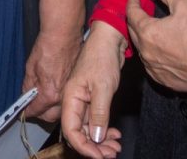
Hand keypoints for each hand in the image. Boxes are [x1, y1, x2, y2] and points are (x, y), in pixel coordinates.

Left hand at [22, 28, 80, 121]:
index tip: (23, 110)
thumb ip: (28, 86)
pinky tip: (53, 89)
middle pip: (49, 116)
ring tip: (42, 98)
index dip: (27, 111)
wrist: (64, 33)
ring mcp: (71, 90)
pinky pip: (66, 98)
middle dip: (39, 113)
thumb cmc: (48, 46)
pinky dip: (58, 98)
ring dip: (50, 108)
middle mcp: (62, 95)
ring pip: (60, 110)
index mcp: (49, 93)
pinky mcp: (76, 83)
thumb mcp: (30, 67)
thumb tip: (26, 95)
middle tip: (32, 105)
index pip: (36, 111)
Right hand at [60, 24, 125, 158]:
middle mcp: (74, 102)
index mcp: (70, 98)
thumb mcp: (103, 87)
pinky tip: (115, 134)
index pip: (71, 130)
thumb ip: (99, 113)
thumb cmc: (102, 57)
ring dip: (100, 141)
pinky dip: (104, 130)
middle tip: (111, 153)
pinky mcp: (93, 100)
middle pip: (79, 133)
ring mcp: (84, 102)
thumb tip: (96, 137)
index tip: (98, 155)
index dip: (83, 146)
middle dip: (94, 147)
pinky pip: (96, 122)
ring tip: (115, 146)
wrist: (109, 40)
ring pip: (88, 129)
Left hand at [126, 0, 186, 93]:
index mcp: (148, 32)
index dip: (132, 4)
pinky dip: (153, 57)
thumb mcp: (185, 6)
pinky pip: (152, 67)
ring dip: (143, 40)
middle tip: (139, 14)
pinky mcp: (163, 80)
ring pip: (142, 51)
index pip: (132, 14)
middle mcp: (146, 52)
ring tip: (150, 32)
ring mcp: (153, 68)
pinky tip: (159, 53)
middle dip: (135, 21)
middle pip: (133, 33)